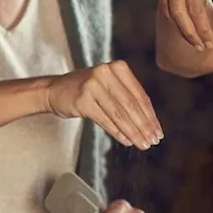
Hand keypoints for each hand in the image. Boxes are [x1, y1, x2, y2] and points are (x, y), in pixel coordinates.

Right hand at [45, 61, 162, 149]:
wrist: (54, 90)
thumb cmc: (86, 89)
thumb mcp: (109, 85)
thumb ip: (128, 98)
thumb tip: (149, 123)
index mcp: (118, 68)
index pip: (140, 95)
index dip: (150, 116)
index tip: (158, 131)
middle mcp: (106, 73)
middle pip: (131, 105)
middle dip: (144, 126)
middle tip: (153, 141)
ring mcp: (93, 85)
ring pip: (119, 114)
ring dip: (133, 132)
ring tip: (142, 144)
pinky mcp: (83, 100)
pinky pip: (105, 120)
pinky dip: (117, 132)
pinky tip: (126, 140)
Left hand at [151, 0, 212, 50]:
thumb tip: (174, 18)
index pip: (170, 12)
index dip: (183, 31)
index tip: (195, 46)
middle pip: (175, 13)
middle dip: (189, 34)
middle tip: (202, 49)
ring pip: (186, 9)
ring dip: (198, 29)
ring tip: (208, 42)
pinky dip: (202, 17)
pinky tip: (208, 28)